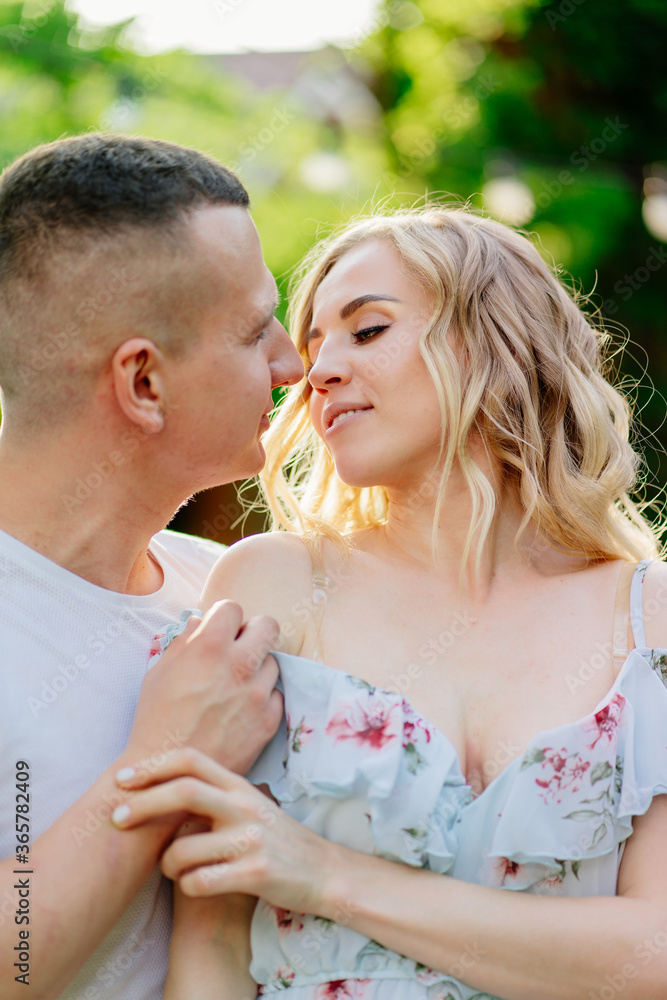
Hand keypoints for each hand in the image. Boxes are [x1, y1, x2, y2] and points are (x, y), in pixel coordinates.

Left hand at [112, 748, 335, 914]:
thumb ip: (215, 794)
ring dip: (165, 864)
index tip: (123, 779)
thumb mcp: (250, 806)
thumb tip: (161, 785)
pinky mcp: (256, 875)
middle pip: (184, 792)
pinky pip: (200, 882)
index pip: (192, 760)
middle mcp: (245, 807)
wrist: (324, 873)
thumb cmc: (276, 839)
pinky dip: (187, 886)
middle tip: (116, 818)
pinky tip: (195, 886)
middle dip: (142, 804)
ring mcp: (251, 840)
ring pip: (183, 849)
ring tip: (172, 871)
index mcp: (240, 787)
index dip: (153, 765)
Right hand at [126, 602, 282, 774]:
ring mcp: (257, 694)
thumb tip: (200, 622)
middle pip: (268, 625)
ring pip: (273, 662)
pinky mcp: (268, 721)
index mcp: (209, 647)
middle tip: (240, 647)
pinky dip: (263, 698)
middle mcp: (239, 666)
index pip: (232, 608)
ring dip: (258, 668)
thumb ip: (183, 640)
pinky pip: (276, 695)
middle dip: (253, 631)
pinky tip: (243, 708)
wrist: (167, 773)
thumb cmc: (156, 719)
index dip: (223, 617)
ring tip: (237, 684)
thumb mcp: (159, 671)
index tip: (219, 630)